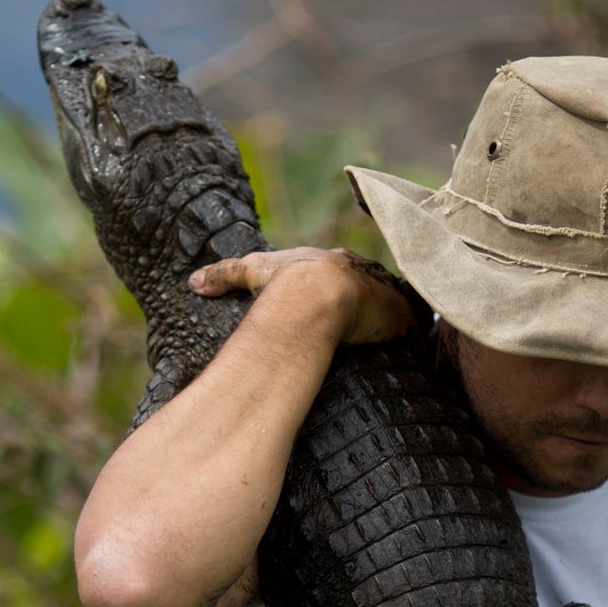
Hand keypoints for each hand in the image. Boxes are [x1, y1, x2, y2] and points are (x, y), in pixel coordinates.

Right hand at [188, 247, 416, 345]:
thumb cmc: (283, 283)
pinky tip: (415, 346)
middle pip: (369, 282)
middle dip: (368, 296)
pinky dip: (412, 335)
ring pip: (391, 302)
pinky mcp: (396, 316)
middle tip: (366, 315)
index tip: (335, 295)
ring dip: (392, 315)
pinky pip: (411, 326)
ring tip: (392, 332)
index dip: (335, 281)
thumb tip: (191, 282)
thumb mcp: (250, 271)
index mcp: (330, 261)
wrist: (314, 294)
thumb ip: (224, 274)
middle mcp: (359, 272)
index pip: (338, 268)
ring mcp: (381, 292)